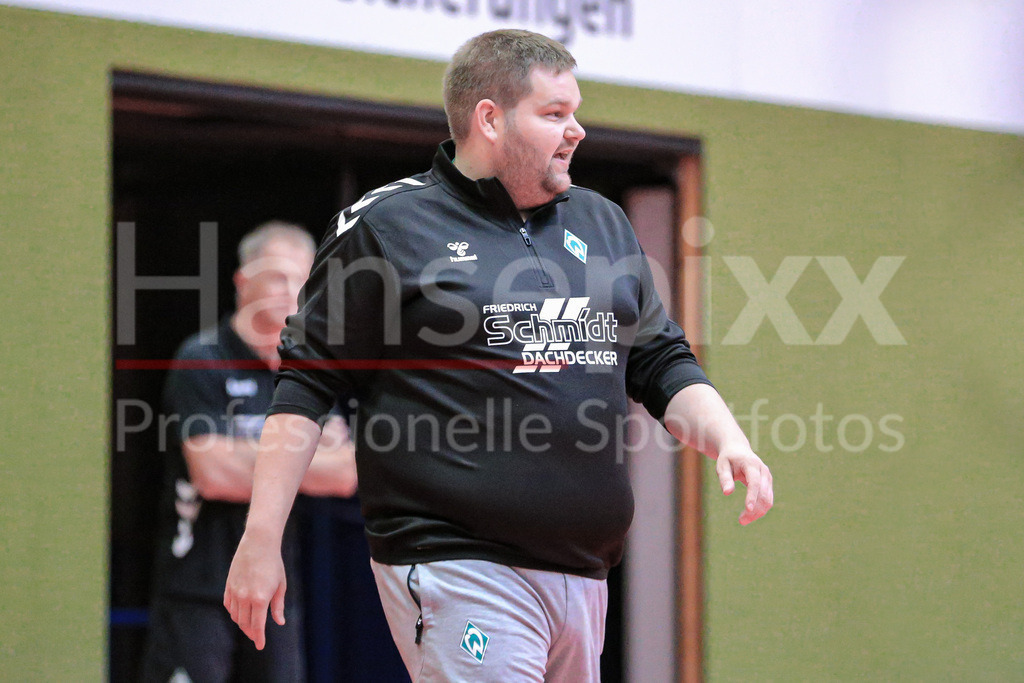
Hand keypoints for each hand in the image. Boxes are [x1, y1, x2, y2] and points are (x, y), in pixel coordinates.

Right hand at [223, 532, 286, 649]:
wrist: (258, 543)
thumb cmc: (273, 564)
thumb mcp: (280, 585)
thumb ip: (278, 606)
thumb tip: (279, 622)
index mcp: (260, 599)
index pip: (257, 625)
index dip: (258, 637)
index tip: (260, 645)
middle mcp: (245, 597)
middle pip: (245, 623)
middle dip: (251, 632)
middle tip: (256, 636)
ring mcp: (235, 591)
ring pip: (235, 616)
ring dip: (242, 623)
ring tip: (250, 625)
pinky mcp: (228, 585)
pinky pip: (229, 605)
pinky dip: (234, 613)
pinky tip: (240, 613)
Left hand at [715, 449, 773, 524]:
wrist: (738, 450)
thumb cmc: (728, 458)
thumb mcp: (722, 466)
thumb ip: (725, 478)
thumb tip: (727, 493)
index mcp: (752, 464)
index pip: (754, 482)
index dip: (752, 496)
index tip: (747, 509)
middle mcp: (763, 471)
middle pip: (763, 494)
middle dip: (754, 510)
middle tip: (741, 521)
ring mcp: (768, 478)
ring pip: (768, 499)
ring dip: (758, 512)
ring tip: (742, 520)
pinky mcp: (768, 484)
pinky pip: (767, 499)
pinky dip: (760, 509)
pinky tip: (749, 515)